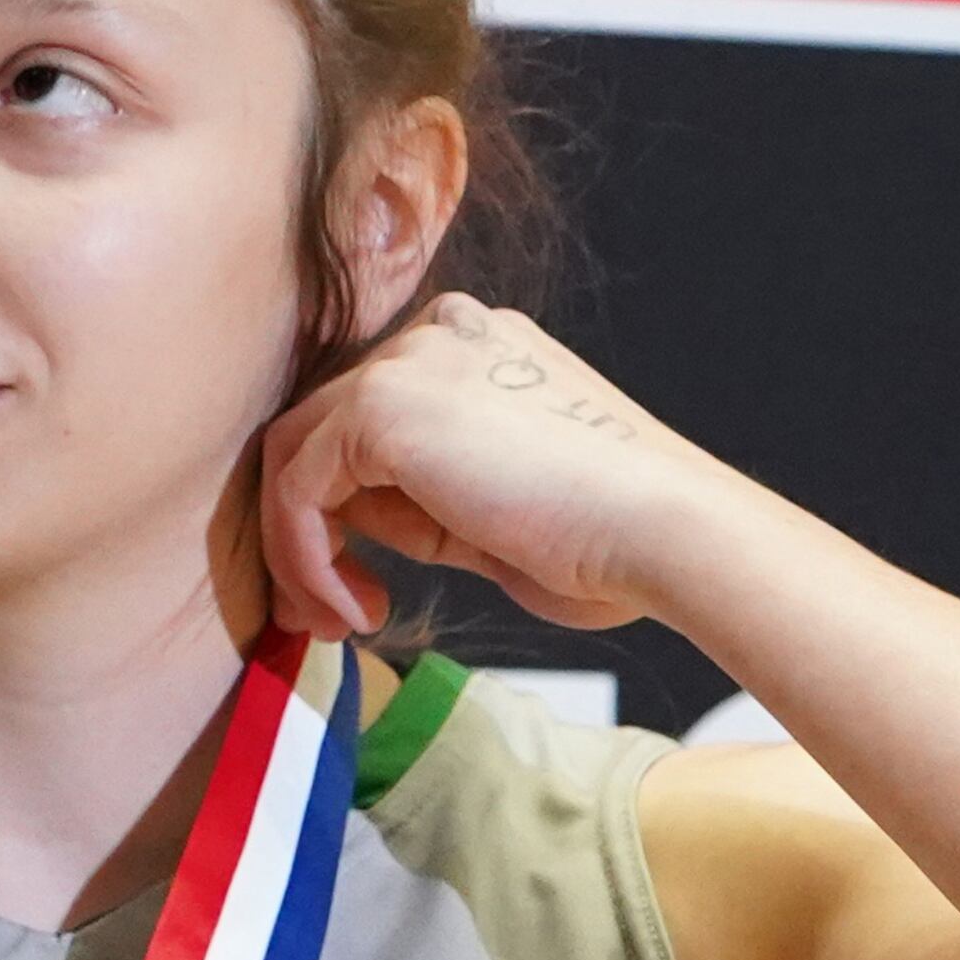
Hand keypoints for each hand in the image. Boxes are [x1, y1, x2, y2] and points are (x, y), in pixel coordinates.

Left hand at [259, 295, 729, 638]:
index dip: (344, 514)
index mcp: (475, 350)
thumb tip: (336, 523)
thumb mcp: (483, 516)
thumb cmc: (604, 540)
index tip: (359, 593)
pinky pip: (299, 488)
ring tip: (334, 623)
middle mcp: (438, 336)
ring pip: (296, 456)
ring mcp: (410, 361)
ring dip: (299, 553)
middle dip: (306, 535)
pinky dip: (306, 558)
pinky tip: (354, 608)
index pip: (368, 422)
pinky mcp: (382, 405)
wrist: (662, 531)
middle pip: (321, 430)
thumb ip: (413, 503)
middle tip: (323, 617)